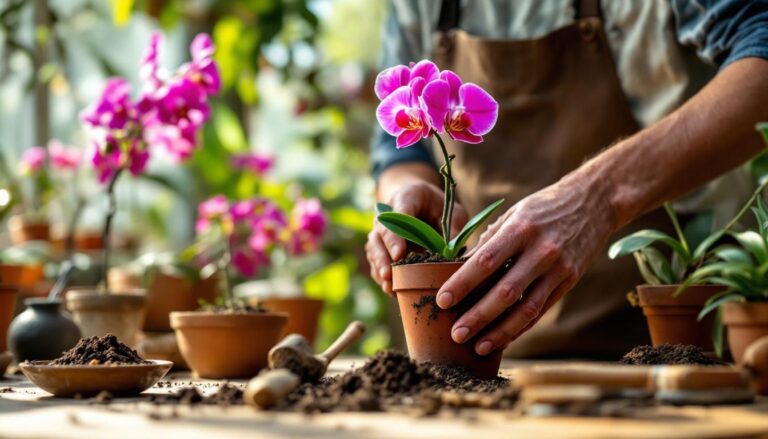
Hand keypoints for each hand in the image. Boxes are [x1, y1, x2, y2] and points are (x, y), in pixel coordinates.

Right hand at [366, 180, 467, 293]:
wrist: (419, 201)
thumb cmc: (437, 206)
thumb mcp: (452, 210)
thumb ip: (454, 227)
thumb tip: (454, 253)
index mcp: (406, 197)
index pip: (399, 215)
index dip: (397, 236)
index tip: (400, 254)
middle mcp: (387, 214)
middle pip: (381, 234)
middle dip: (384, 255)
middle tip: (389, 273)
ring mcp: (381, 231)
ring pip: (375, 249)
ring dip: (380, 268)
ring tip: (388, 286)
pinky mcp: (380, 246)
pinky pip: (376, 261)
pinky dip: (382, 276)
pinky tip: (390, 290)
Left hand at [435, 174, 617, 354]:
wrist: (594, 202)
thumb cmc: (544, 207)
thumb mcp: (514, 214)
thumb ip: (489, 241)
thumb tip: (460, 268)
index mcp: (520, 229)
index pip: (486, 261)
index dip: (462, 283)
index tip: (442, 301)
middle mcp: (541, 251)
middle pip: (505, 291)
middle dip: (478, 316)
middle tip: (457, 334)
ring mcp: (558, 269)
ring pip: (527, 309)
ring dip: (500, 332)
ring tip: (478, 347)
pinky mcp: (569, 281)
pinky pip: (541, 310)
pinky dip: (521, 327)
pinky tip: (503, 339)